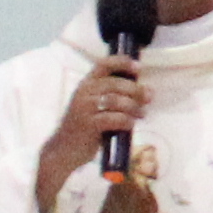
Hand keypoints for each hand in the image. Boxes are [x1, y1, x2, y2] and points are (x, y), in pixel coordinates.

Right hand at [31, 62, 152, 212]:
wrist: (64, 149)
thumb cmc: (85, 126)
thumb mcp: (94, 105)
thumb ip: (111, 95)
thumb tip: (142, 90)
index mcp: (86, 84)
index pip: (104, 65)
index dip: (122, 63)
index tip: (138, 67)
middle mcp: (84, 92)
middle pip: (116, 84)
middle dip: (136, 89)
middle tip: (149, 97)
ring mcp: (84, 108)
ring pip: (117, 101)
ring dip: (134, 106)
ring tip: (141, 113)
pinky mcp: (88, 125)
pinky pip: (114, 118)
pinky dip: (127, 120)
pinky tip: (131, 124)